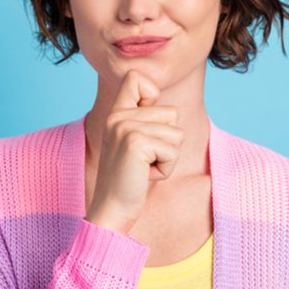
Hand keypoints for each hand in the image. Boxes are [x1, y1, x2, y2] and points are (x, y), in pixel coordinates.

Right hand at [84, 69, 184, 235]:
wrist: (111, 210)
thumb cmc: (129, 178)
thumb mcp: (134, 141)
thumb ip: (143, 118)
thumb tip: (160, 97)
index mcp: (116, 112)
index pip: (136, 78)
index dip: (152, 96)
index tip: (145, 127)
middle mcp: (117, 116)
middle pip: (172, 113)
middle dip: (168, 142)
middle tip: (144, 159)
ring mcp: (125, 127)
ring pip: (177, 133)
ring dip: (168, 156)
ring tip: (144, 167)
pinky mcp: (136, 143)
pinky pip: (173, 151)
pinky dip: (166, 168)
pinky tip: (145, 175)